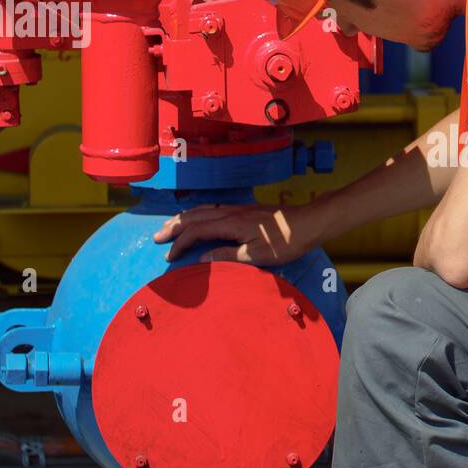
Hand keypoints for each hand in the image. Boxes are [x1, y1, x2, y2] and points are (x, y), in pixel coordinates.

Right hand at [152, 200, 331, 265]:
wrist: (309, 222)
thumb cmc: (286, 242)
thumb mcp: (257, 255)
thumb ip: (228, 256)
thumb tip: (201, 259)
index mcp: (231, 223)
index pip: (197, 231)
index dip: (180, 243)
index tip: (169, 256)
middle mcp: (231, 212)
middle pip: (195, 216)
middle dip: (174, 226)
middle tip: (157, 237)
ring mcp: (238, 209)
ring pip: (203, 209)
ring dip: (184, 218)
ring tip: (170, 226)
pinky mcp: (245, 210)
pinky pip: (213, 208)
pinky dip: (198, 213)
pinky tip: (198, 218)